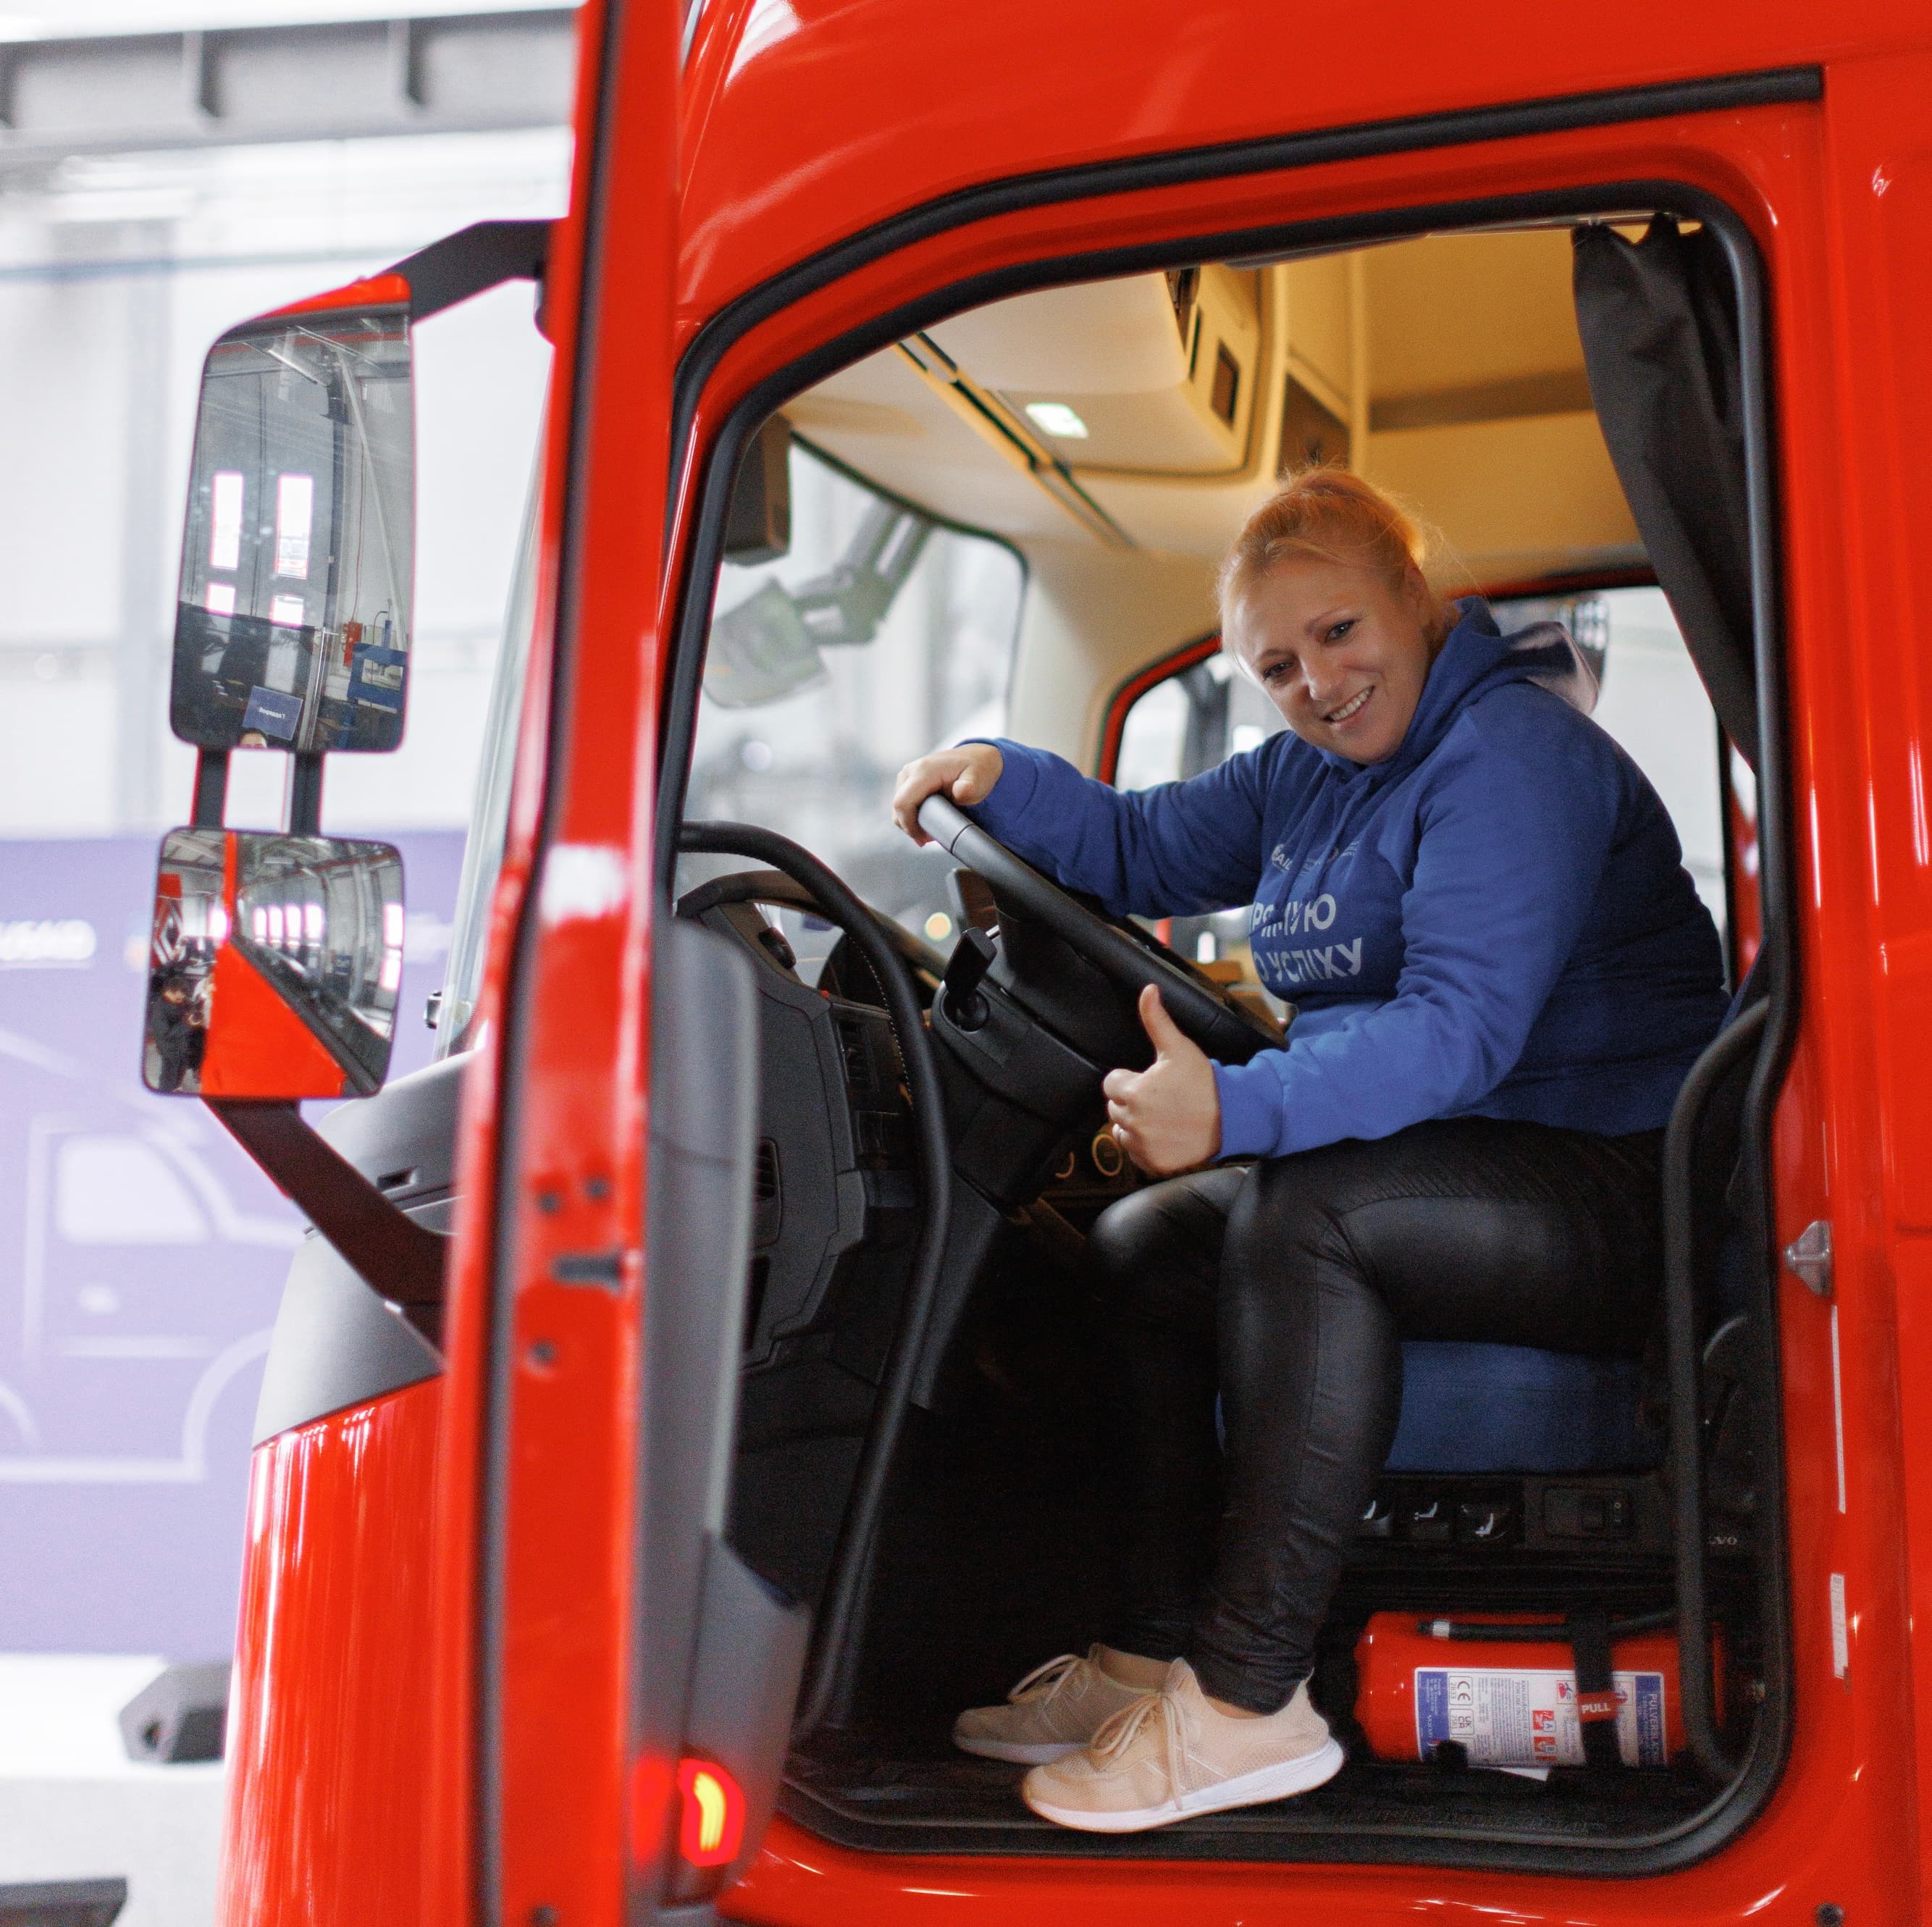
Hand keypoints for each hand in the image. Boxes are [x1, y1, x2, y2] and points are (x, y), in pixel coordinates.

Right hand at [891, 744, 1003, 844]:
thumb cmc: (977, 770)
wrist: (975, 758)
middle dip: (910, 827)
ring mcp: (907, 775)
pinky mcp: (907, 781)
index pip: (903, 803)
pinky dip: (911, 816)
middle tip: (929, 839)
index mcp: (924, 770)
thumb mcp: (979, 779)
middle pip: (898, 807)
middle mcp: (910, 770)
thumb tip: (960, 791)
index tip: (924, 839)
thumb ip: (969, 787)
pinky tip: (927, 823)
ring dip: (911, 822)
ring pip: (899, 807)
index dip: (909, 825)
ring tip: (931, 831)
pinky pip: (903, 803)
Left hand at [1102, 985, 1221, 1176]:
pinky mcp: (1152, 1163)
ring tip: (1163, 1116)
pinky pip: (1135, 1154)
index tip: (1149, 1081)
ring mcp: (1142, 1145)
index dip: (1129, 1079)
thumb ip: (1156, 1020)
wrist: (1232, 1117)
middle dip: (1132, 1101)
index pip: (1111, 1083)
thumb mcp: (1179, 1048)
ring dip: (1135, 1124)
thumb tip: (1148, 990)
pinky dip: (1145, 1147)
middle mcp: (1133, 1121)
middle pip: (1115, 1108)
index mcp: (1133, 1092)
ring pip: (1122, 1131)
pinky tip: (1165, 1134)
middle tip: (1160, 1098)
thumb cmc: (1205, 1082)